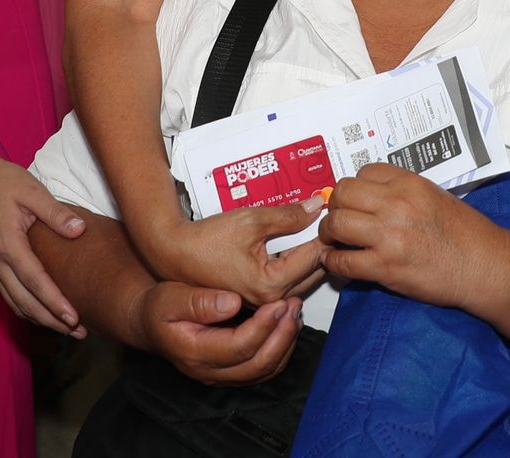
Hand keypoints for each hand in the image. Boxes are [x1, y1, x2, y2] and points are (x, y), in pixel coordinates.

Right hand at [0, 154, 87, 335]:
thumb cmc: (4, 181)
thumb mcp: (33, 191)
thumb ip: (56, 213)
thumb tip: (80, 230)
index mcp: (7, 244)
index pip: (35, 281)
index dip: (55, 302)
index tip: (74, 318)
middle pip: (24, 302)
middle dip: (51, 320)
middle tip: (79, 332)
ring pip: (15, 303)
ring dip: (40, 319)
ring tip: (66, 328)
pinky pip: (9, 295)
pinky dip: (27, 308)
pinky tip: (44, 312)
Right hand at [133, 282, 302, 384]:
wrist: (150, 324)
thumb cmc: (159, 308)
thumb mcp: (170, 297)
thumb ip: (198, 301)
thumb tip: (231, 302)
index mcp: (194, 353)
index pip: (238, 348)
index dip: (263, 326)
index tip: (279, 302)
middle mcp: (210, 372)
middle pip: (257, 365)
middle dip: (281, 336)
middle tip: (293, 306)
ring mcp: (222, 375)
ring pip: (264, 370)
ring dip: (285, 343)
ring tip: (294, 311)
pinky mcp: (232, 371)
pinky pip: (263, 367)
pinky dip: (280, 348)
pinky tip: (285, 323)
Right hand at [143, 201, 327, 308]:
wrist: (175, 254)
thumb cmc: (206, 240)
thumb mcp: (250, 220)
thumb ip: (287, 215)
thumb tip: (313, 207)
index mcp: (270, 284)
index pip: (312, 257)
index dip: (324, 233)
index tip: (334, 216)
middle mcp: (269, 300)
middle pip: (312, 273)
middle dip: (323, 247)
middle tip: (333, 224)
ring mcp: (263, 302)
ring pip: (302, 281)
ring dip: (311, 258)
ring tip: (318, 232)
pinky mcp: (256, 298)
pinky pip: (287, 284)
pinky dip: (297, 266)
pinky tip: (298, 248)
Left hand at [317, 165, 493, 308]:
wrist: (483, 266)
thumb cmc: (464, 231)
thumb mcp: (433, 195)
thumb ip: (402, 191)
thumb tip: (371, 194)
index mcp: (408, 183)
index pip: (363, 173)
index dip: (355, 188)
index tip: (354, 201)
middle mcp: (395, 204)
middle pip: (343, 194)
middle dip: (335, 207)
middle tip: (338, 219)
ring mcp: (389, 236)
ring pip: (336, 224)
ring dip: (329, 233)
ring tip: (333, 240)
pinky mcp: (385, 267)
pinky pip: (343, 260)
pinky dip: (333, 262)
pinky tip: (336, 262)